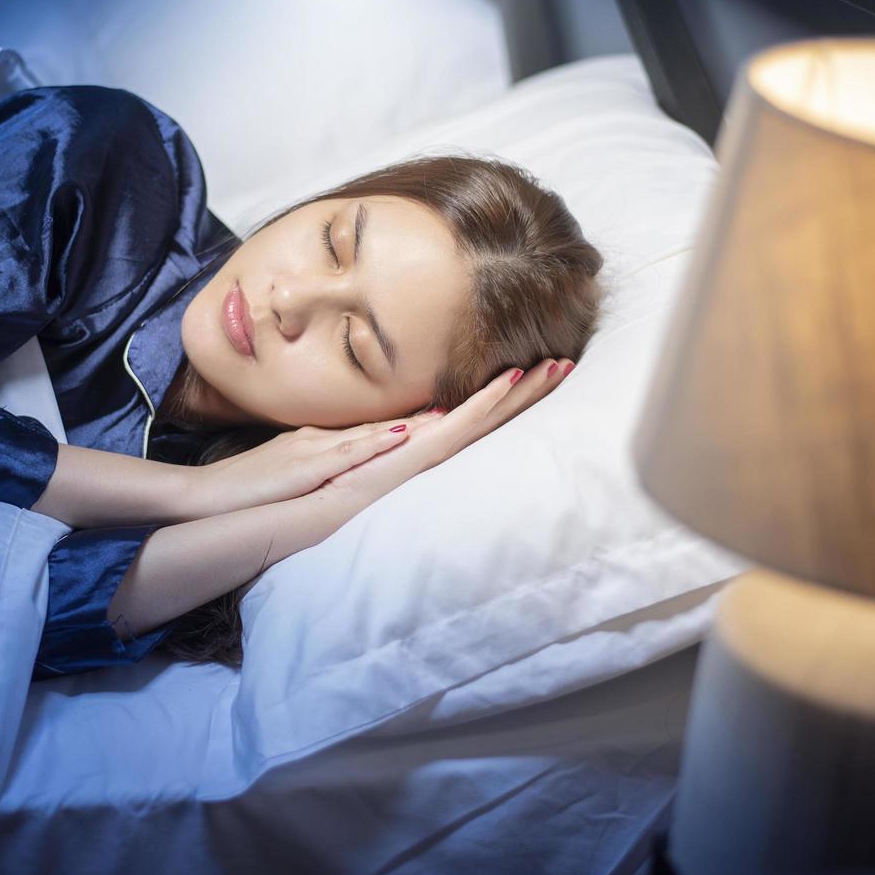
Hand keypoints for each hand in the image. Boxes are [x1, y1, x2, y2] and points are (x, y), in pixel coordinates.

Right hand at [189, 408, 450, 517]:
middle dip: (438, 416)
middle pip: (393, 423)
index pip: (383, 429)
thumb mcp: (292, 473)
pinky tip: (401, 435)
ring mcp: (317, 448)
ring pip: (378, 432)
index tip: (463, 411)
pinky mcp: (303, 466)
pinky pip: (345, 455)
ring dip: (420, 423)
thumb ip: (321, 467)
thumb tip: (346, 469)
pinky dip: (375, 444)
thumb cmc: (247, 487)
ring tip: (458, 410)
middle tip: (488, 394)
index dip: (424, 421)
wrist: (206, 493)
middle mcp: (328, 438)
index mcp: (327, 441)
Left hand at [317, 357, 574, 516]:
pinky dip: (486, 401)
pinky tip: (511, 380)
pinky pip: (460, 424)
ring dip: (522, 392)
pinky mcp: (420, 456)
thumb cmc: (323, 477)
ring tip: (557, 367)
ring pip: (486, 416)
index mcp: (420, 445)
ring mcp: (431, 453)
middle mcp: (434, 450)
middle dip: (530, 391)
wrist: (306, 510)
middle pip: (492, 415)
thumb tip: (413, 420)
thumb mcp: (356, 443)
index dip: (507, 395)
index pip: (473, 416)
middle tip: (568, 364)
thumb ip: (384, 434)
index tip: (538, 370)